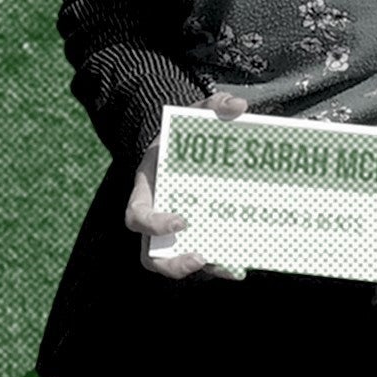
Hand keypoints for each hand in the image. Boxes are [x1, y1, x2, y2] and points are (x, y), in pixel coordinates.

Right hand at [126, 90, 248, 280]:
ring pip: (173, 265)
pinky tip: (239, 266)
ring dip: (200, 271)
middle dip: (172, 264)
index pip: (136, 216)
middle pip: (149, 256)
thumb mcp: (196, 113)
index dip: (154, 223)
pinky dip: (216, 267)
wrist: (186, 146)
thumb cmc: (186, 133)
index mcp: (147, 189)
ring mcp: (171, 232)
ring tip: (229, 268)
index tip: (183, 220)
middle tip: (201, 258)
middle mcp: (155, 216)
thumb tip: (239, 107)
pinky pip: (198, 260)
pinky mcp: (191, 238)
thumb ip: (215, 105)